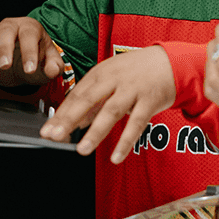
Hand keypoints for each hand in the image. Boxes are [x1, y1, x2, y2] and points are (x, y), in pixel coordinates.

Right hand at [0, 17, 63, 86]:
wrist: (24, 62)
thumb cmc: (38, 57)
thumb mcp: (50, 62)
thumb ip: (54, 66)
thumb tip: (53, 70)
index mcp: (29, 28)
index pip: (29, 35)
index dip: (29, 51)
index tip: (29, 69)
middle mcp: (9, 28)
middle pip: (4, 32)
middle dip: (4, 48)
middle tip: (6, 66)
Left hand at [38, 46, 175, 159]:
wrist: (171, 61)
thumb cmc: (137, 71)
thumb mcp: (112, 79)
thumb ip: (94, 101)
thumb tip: (75, 123)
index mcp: (102, 72)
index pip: (77, 94)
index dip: (62, 113)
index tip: (47, 130)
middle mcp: (115, 79)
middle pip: (88, 99)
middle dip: (69, 119)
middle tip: (54, 136)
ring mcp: (133, 89)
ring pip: (111, 111)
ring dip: (96, 132)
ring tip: (82, 149)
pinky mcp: (150, 101)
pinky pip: (136, 124)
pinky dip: (126, 141)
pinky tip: (116, 156)